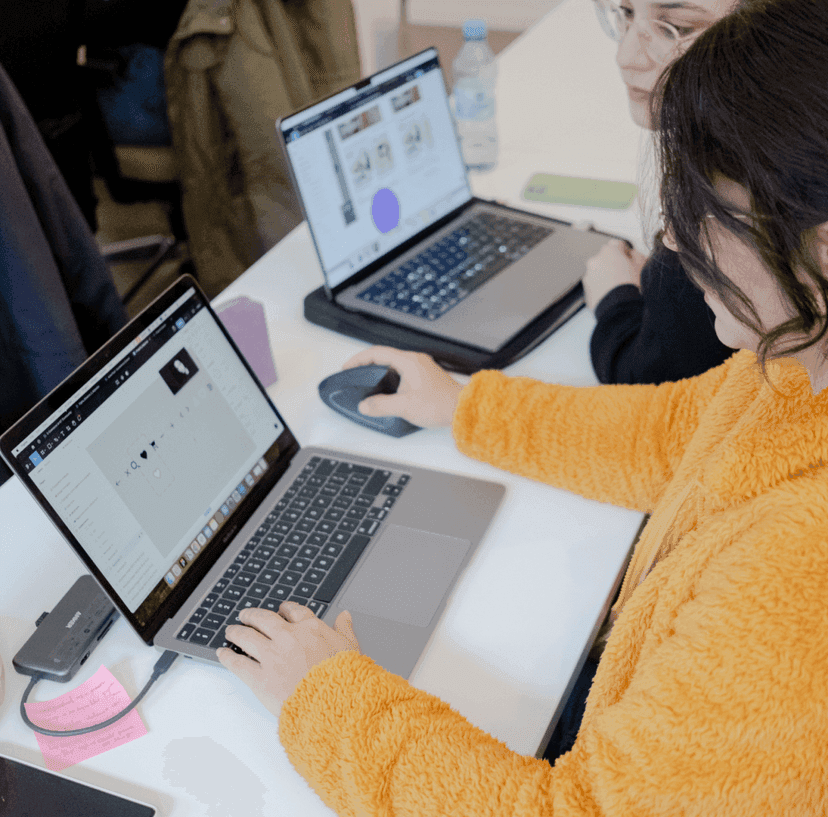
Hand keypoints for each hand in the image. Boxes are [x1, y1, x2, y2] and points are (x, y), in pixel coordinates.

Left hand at [217, 602, 359, 717]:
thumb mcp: (351, 648)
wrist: (333, 704)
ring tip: (231, 630)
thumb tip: (345, 616)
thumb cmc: (344, 678)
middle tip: (246, 615)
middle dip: (253, 616)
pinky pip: (238, 663)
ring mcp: (271, 657)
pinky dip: (227, 657)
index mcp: (311, 629)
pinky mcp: (259, 678)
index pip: (293, 611)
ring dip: (236, 631)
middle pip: (264, 619)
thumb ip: (344, 629)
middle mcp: (288, 637)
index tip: (281, 609)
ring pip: (246, 637)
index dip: (284, 609)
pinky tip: (222, 653)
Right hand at [342, 346, 463, 427]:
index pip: (377, 353)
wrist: (462, 409)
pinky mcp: (427, 377)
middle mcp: (416, 360)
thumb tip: (365, 405)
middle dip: (368, 364)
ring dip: (380, 372)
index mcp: (409, 361)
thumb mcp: (404, 406)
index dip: (359, 359)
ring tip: (369, 383)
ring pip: (395, 364)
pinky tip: (389, 391)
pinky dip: (392, 378)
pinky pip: (404, 372)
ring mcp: (422, 368)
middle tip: (355, 374)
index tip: (348, 367)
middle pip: (385, 357)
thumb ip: (381, 405)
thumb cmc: (440, 404)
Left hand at [582, 239, 647, 311]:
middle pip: (606, 259)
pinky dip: (600, 287)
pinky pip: (594, 285)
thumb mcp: (641, 265)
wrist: (618, 308)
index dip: (625, 253)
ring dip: (606, 276)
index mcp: (609, 251)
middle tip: (624, 275)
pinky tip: (610, 294)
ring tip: (617, 287)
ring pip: (599, 272)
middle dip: (613, 264)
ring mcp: (588, 275)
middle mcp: (595, 260)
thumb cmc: (630, 286)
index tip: (629, 260)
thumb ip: (636, 255)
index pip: (617, 245)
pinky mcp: (586, 289)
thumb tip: (632, 254)